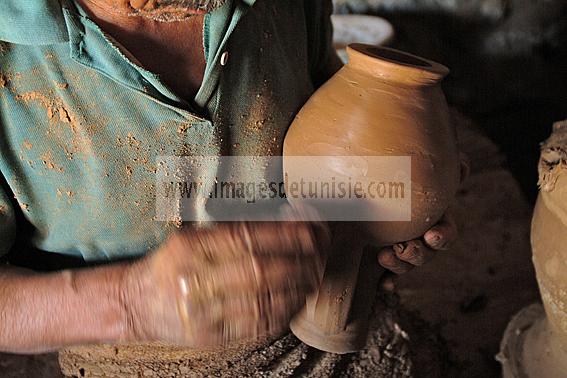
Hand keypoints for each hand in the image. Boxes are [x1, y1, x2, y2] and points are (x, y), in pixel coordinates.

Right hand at [121, 221, 328, 346]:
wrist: (135, 304)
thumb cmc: (169, 265)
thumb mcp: (190, 238)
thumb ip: (229, 231)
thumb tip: (282, 222)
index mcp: (189, 248)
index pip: (247, 237)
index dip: (285, 234)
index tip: (311, 229)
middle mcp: (194, 279)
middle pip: (259, 269)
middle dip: (299, 259)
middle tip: (322, 252)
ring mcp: (202, 312)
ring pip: (262, 298)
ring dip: (297, 286)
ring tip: (315, 274)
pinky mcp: (210, 337)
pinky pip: (256, 324)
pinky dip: (283, 310)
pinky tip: (297, 298)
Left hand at [376, 154, 467, 273]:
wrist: (372, 180)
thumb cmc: (403, 172)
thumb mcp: (421, 166)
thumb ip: (444, 167)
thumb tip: (463, 166)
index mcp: (434, 219)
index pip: (446, 233)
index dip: (442, 237)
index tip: (431, 235)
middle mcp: (420, 237)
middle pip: (426, 253)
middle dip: (417, 254)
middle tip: (403, 248)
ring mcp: (401, 247)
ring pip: (406, 264)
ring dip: (400, 265)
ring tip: (385, 257)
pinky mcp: (381, 254)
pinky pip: (387, 274)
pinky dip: (387, 280)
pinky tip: (384, 284)